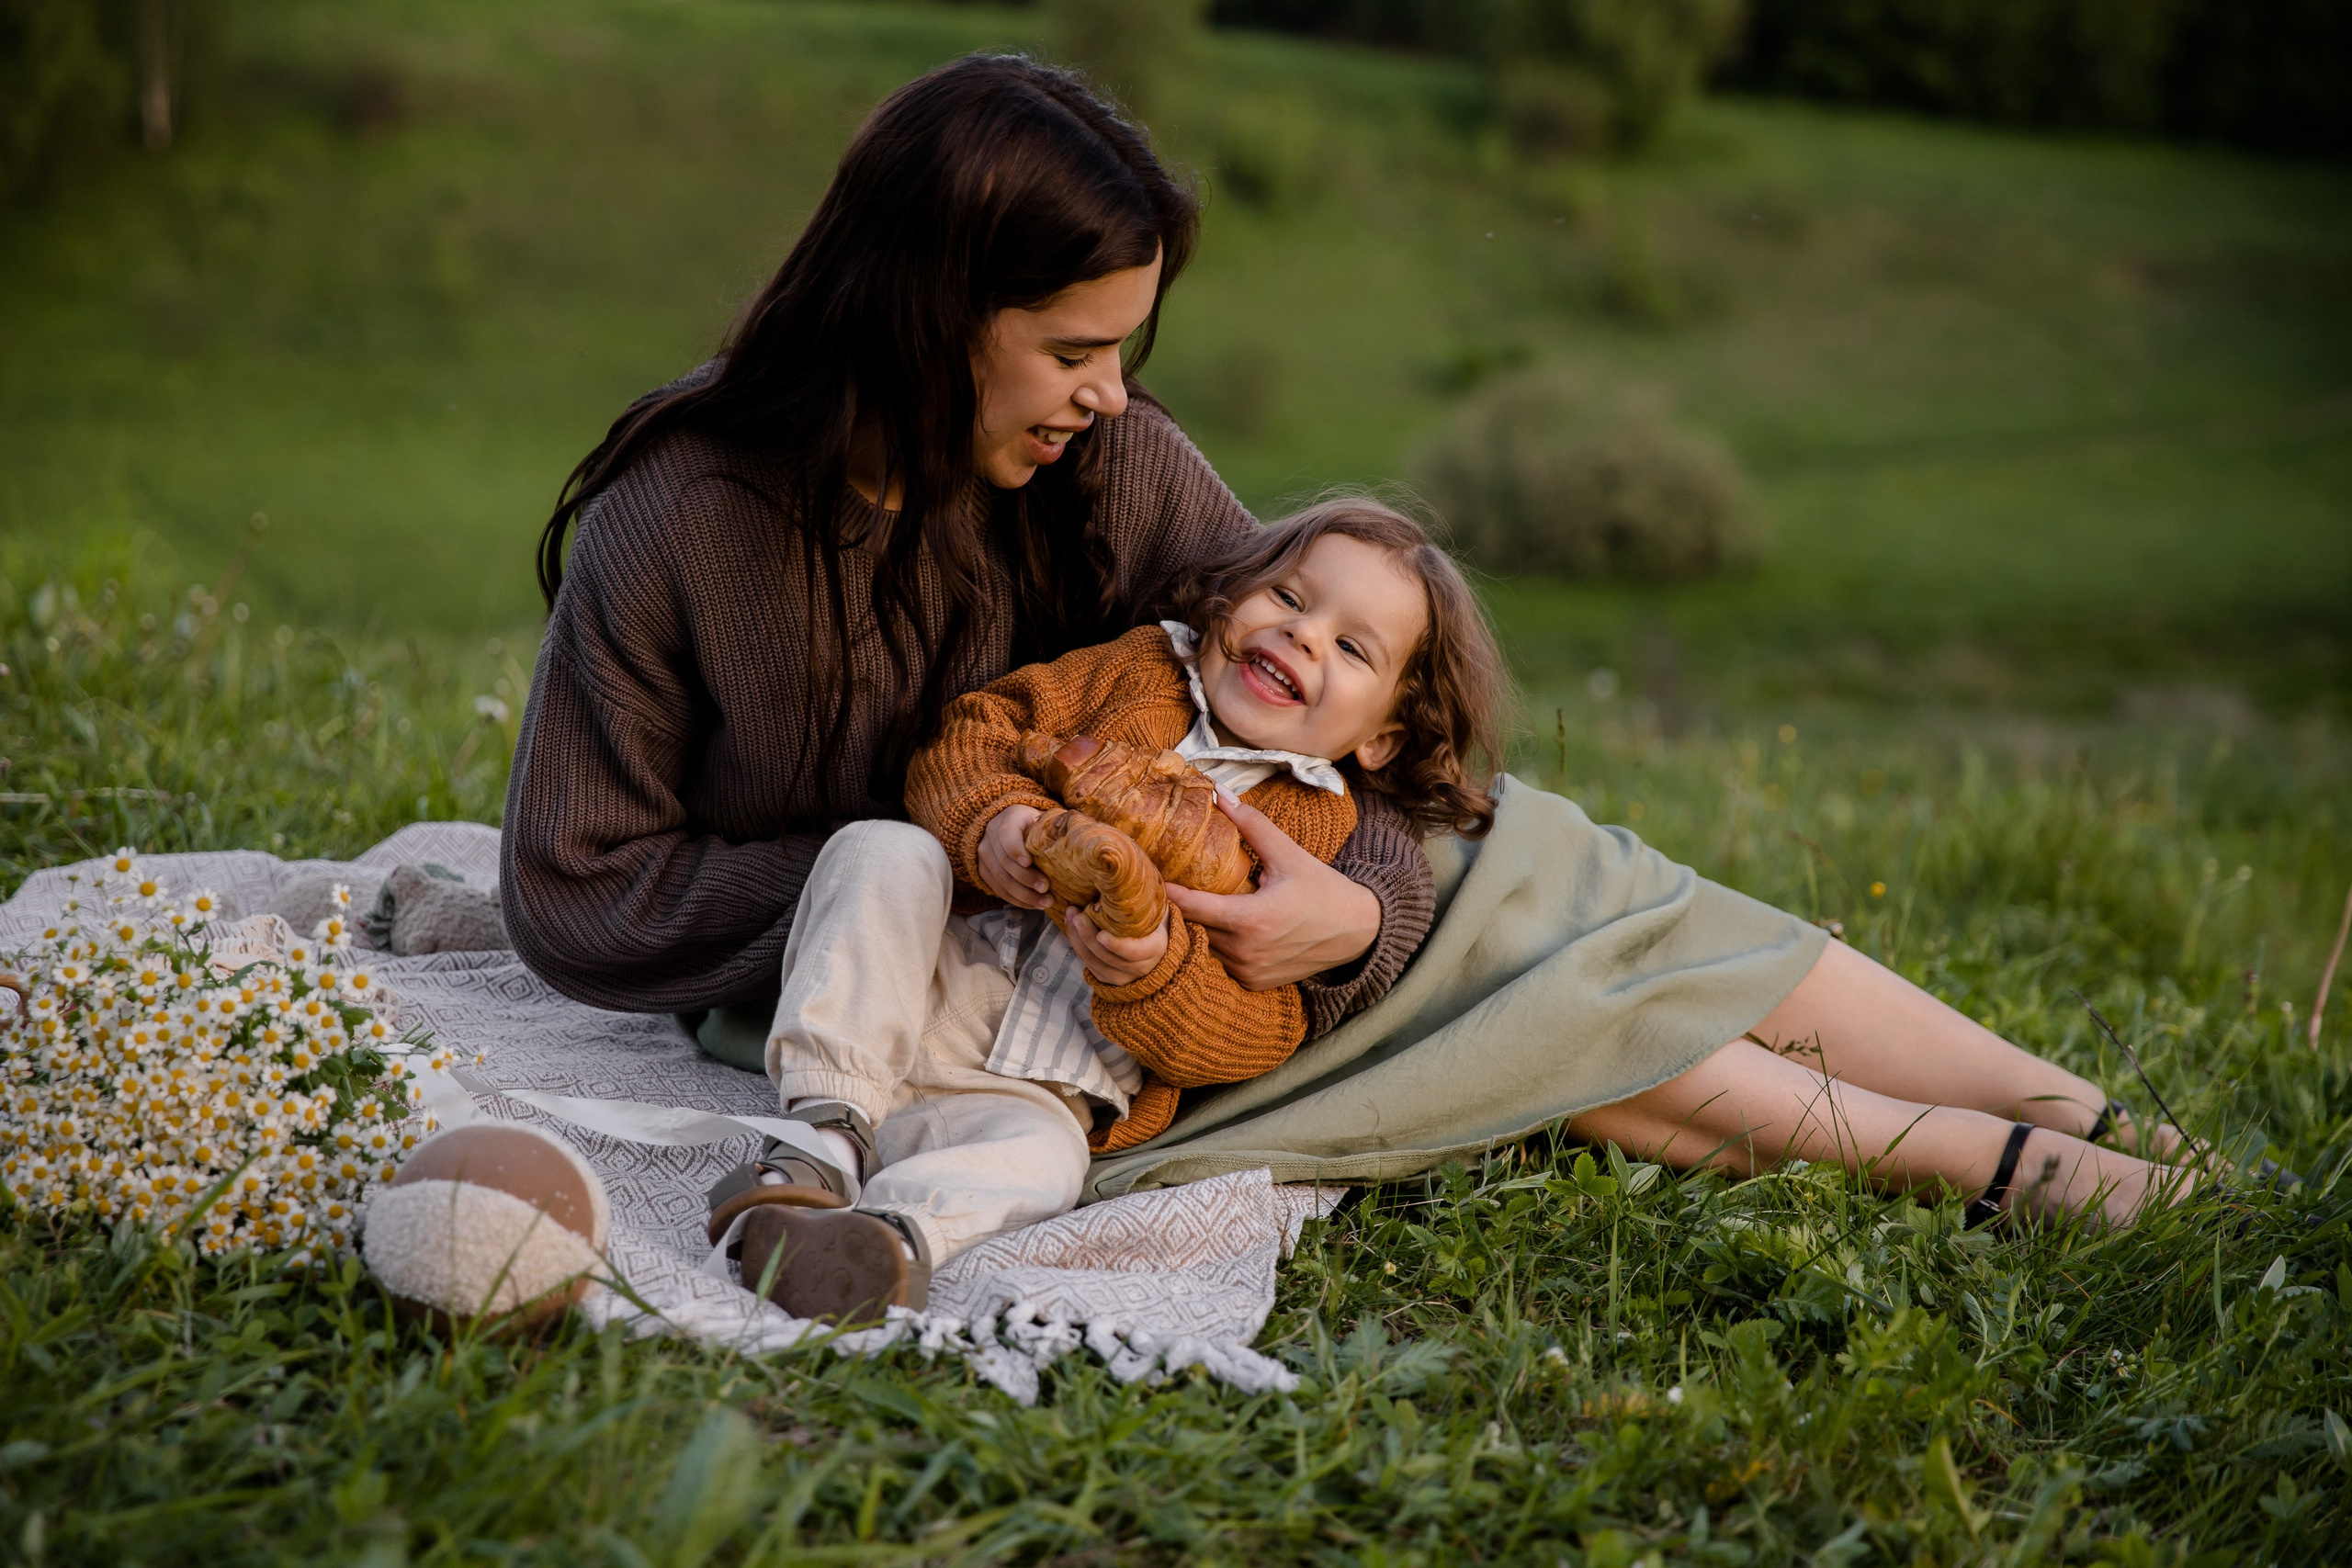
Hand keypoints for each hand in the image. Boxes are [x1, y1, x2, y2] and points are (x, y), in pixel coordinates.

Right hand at [977, 804, 1050, 909]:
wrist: (1008, 824)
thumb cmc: (1034, 824)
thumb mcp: (1042, 818)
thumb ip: (1053, 827)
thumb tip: (1076, 839)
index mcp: (1008, 819)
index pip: (1006, 834)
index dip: (1016, 850)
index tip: (1029, 862)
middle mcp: (991, 836)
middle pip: (1004, 861)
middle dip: (1025, 878)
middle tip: (1045, 888)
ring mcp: (985, 855)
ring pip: (1001, 879)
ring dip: (1023, 894)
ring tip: (1044, 903)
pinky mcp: (984, 871)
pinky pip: (999, 889)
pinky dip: (1017, 900)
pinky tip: (1034, 905)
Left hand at [1065, 907, 1167, 987]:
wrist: (1156, 947)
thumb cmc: (1154, 922)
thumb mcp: (1158, 910)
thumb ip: (1147, 901)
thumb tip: (1132, 877)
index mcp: (1154, 950)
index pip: (1134, 952)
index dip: (1117, 945)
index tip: (1101, 934)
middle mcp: (1140, 968)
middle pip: (1108, 957)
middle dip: (1088, 936)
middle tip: (1077, 915)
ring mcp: (1122, 977)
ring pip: (1094, 961)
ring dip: (1078, 939)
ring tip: (1071, 915)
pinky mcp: (1107, 979)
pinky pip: (1088, 964)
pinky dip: (1077, 945)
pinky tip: (1071, 927)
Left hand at [1165, 788, 1379, 989]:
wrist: (1358, 931)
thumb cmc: (1324, 890)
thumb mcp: (1289, 854)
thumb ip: (1252, 825)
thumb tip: (1220, 794)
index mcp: (1250, 919)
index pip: (1190, 906)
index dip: (1166, 892)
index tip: (1148, 877)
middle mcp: (1245, 951)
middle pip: (1193, 928)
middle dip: (1179, 908)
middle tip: (1165, 886)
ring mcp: (1249, 972)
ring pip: (1205, 948)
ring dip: (1198, 929)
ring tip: (1191, 904)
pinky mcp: (1254, 984)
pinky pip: (1221, 964)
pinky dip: (1218, 946)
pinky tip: (1222, 928)